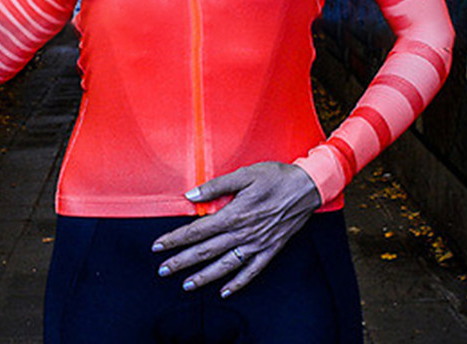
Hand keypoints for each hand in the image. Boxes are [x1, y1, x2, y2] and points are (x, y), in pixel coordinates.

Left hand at [151, 162, 320, 297]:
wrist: (307, 187)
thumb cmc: (275, 177)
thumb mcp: (244, 174)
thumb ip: (216, 186)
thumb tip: (191, 195)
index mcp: (234, 214)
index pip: (197, 231)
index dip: (176, 239)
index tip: (159, 246)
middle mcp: (243, 233)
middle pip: (206, 251)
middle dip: (182, 262)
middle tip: (163, 270)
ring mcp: (257, 245)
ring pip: (225, 266)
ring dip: (204, 277)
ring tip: (186, 285)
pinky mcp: (270, 250)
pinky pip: (251, 271)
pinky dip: (237, 283)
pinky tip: (225, 291)